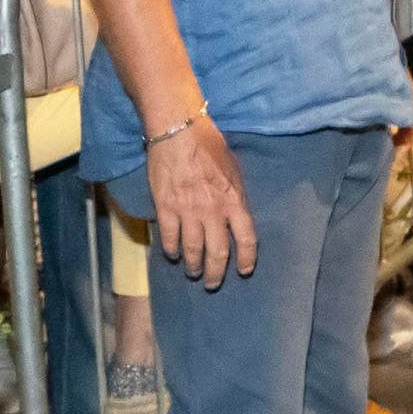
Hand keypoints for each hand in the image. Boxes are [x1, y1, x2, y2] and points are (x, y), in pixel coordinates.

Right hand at [149, 115, 256, 286]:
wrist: (179, 130)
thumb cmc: (209, 145)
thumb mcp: (234, 168)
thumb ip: (236, 194)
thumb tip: (237, 213)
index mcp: (235, 201)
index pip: (246, 239)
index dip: (246, 259)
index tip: (244, 270)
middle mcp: (214, 211)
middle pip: (218, 253)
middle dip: (216, 273)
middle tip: (212, 283)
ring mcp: (189, 211)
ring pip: (192, 250)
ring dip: (193, 266)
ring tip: (193, 272)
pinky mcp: (166, 208)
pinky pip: (169, 238)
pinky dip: (170, 250)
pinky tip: (172, 254)